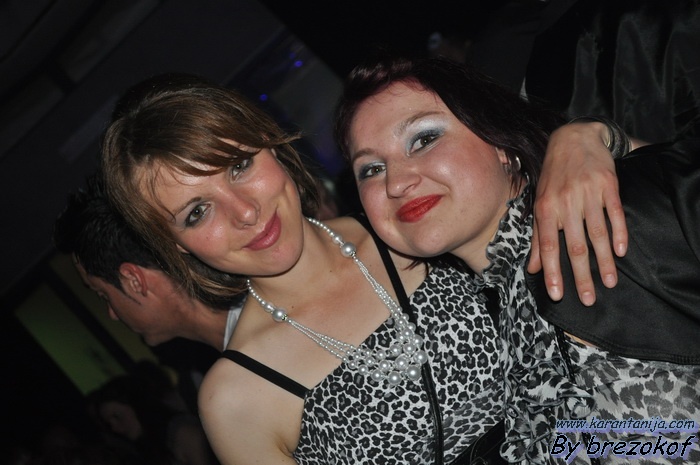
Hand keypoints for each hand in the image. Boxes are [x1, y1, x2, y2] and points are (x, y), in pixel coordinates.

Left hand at [528, 121, 627, 305]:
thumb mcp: (540, 204)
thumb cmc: (553, 177)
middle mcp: (565, 203)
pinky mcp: (608, 185)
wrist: (573, 139)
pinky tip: (621, 252)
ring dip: (604, 261)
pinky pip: (614, 213)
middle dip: (581, 276)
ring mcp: (587, 194)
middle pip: (574, 246)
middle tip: (588, 300)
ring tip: (609, 283)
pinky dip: (619, 233)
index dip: (552, 272)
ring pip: (596, 233)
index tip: (557, 296)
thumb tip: (532, 269)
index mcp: (545, 209)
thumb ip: (538, 238)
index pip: (549, 246)